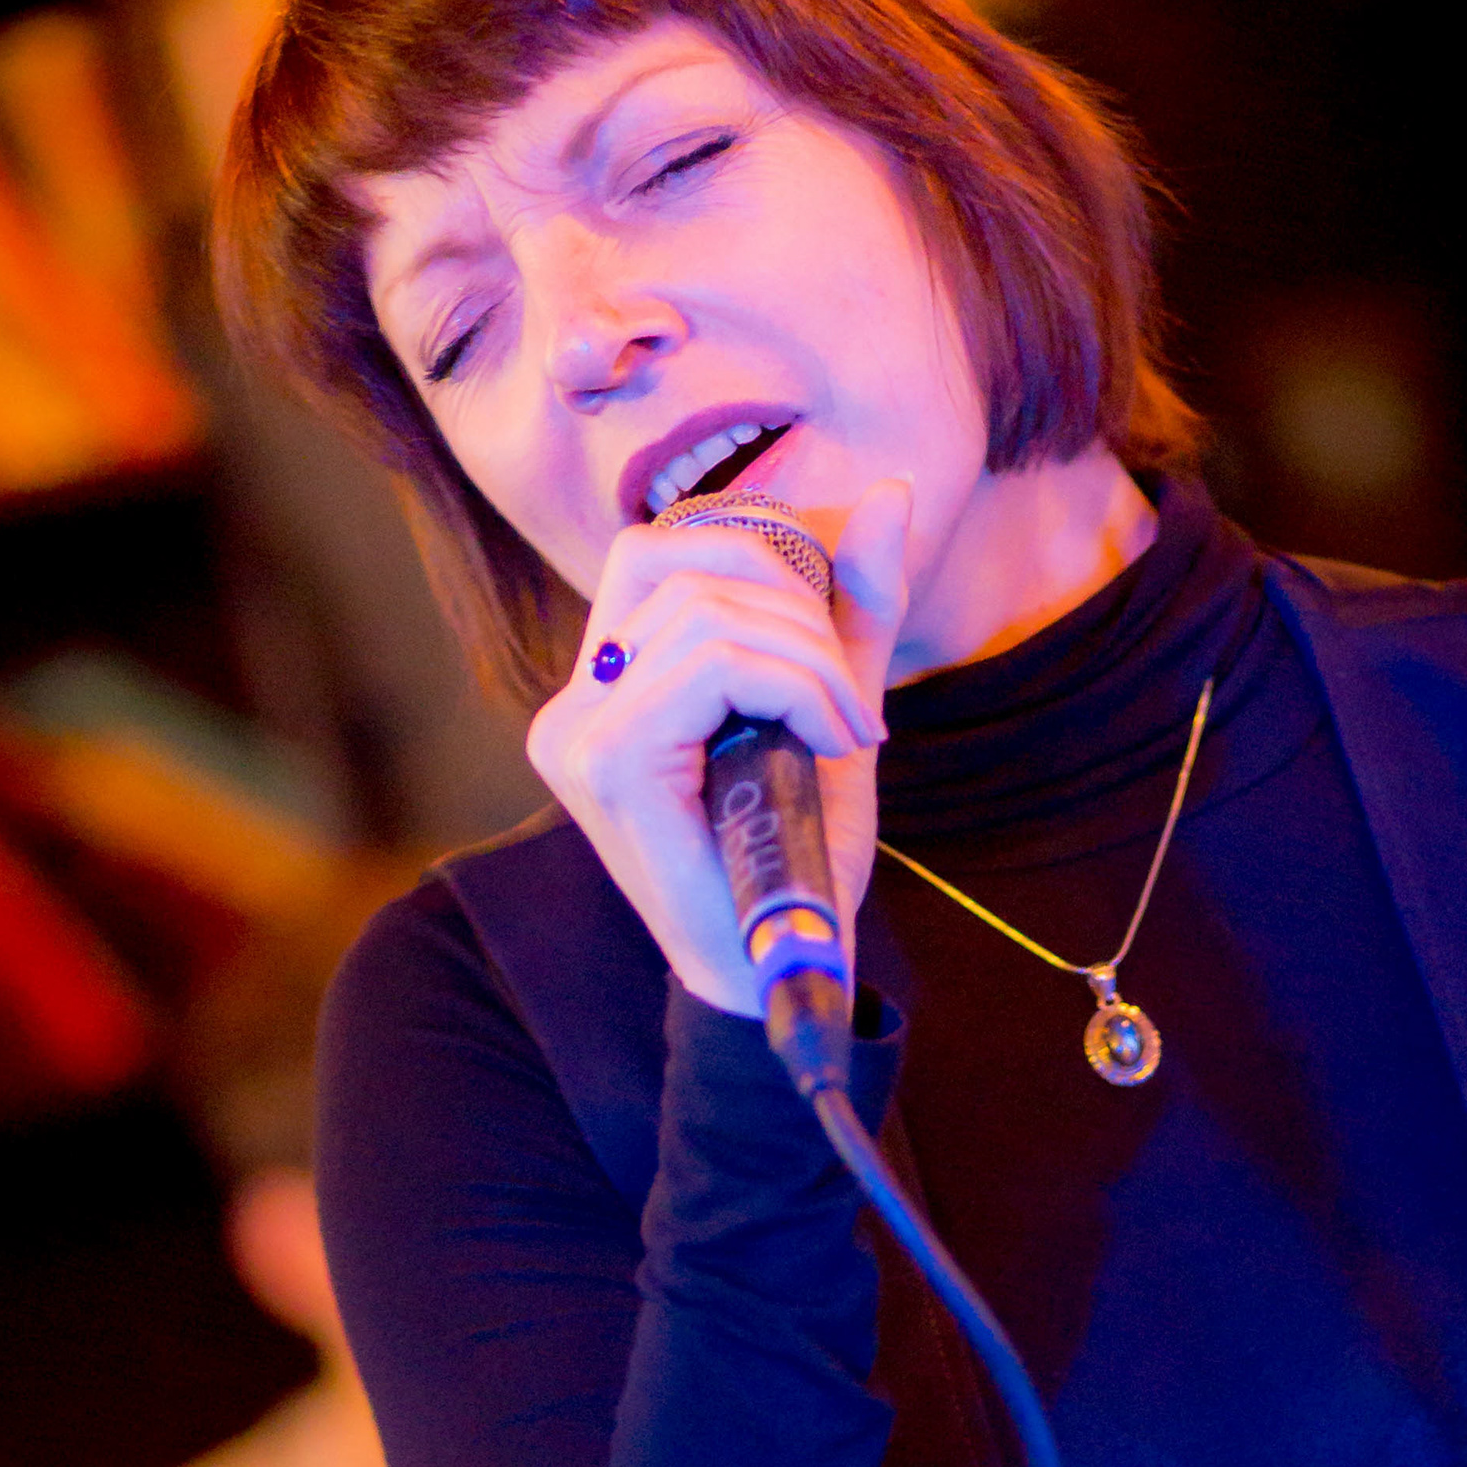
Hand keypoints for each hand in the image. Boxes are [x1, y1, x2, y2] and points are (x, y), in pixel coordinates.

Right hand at [525, 481, 913, 1014]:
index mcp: (606, 688)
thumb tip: (893, 492)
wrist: (787, 974)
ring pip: (708, 610)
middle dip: (796, 602)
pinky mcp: (607, 764)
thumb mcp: (832, 706)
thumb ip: (851, 607)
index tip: (830, 643)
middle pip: (681, 558)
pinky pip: (714, 663)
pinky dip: (797, 686)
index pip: (659, 549)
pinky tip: (831, 740)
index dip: (759, 554)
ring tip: (848, 728)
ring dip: (810, 658)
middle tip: (850, 693)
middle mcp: (573, 706)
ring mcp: (578, 735)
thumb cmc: (798, 859)